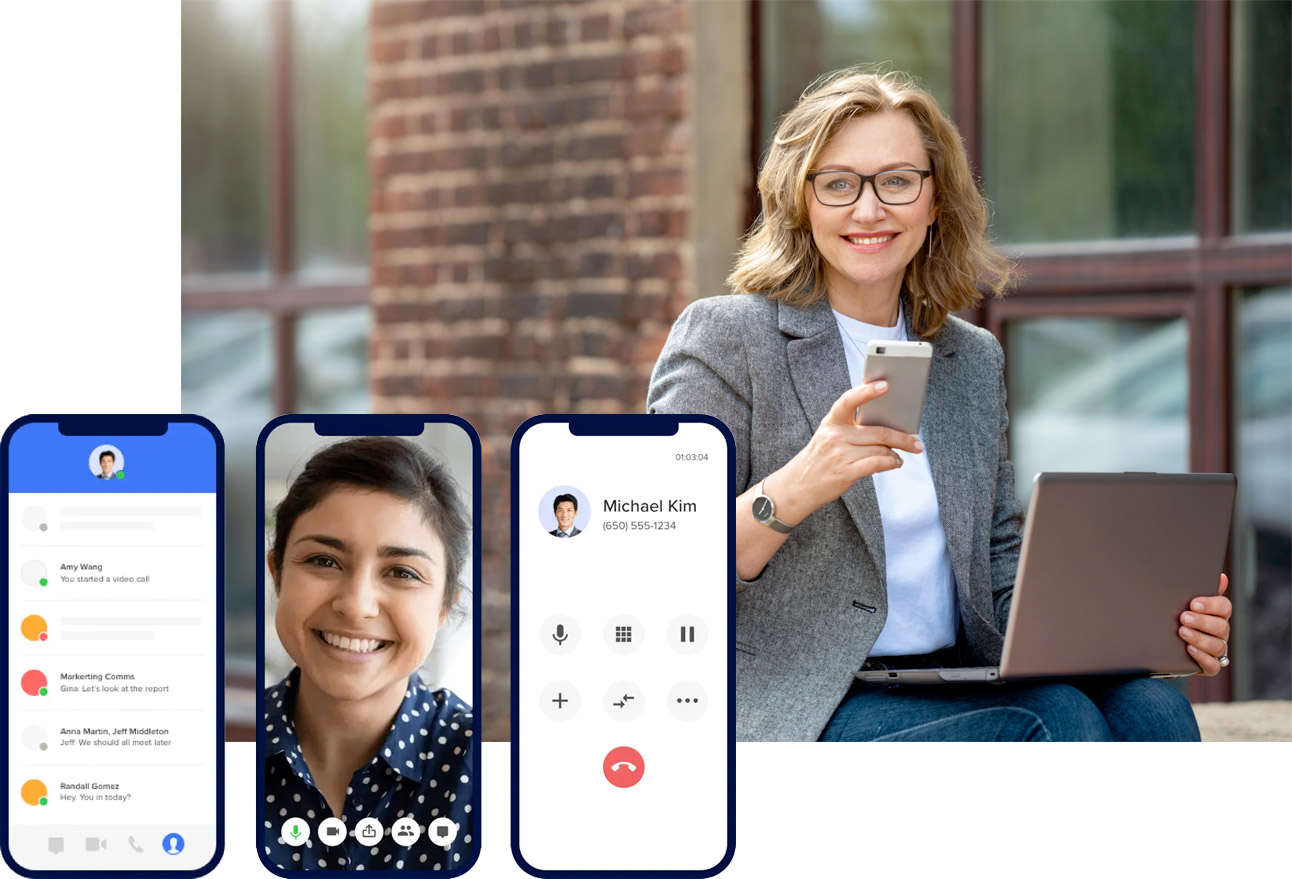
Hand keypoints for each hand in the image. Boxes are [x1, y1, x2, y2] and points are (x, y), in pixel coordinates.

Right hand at [771, 381, 924, 524]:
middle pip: (878, 431)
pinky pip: (878, 463)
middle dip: (903, 438)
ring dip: (895, 454)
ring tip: (899, 457)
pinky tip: (894, 463)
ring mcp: (841, 454)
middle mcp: (836, 436)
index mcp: (831, 422)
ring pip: (881, 449)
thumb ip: (852, 429)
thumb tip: (886, 430)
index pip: (849, 400)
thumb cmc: (819, 459)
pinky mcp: (846, 471)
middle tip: (916, 442)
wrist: (798, 486)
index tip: (885, 385)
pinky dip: (890, 463)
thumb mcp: (828, 437)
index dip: (867, 391)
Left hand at [1179, 573, 1231, 675]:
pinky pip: (1213, 666)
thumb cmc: (1178, 616)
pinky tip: (1189, 649)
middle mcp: (1220, 632)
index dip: (1211, 605)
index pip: (1225, 607)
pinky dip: (1202, 657)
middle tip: (1184, 617)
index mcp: (1217, 614)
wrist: (1163, 642)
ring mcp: (1216, 650)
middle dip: (1202, 622)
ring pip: (1217, 646)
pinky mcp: (1209, 666)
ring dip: (1200, 638)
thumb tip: (1221, 577)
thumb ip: (1200, 589)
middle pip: (1221, 626)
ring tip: (1182, 632)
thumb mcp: (1184, 602)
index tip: (1194, 603)